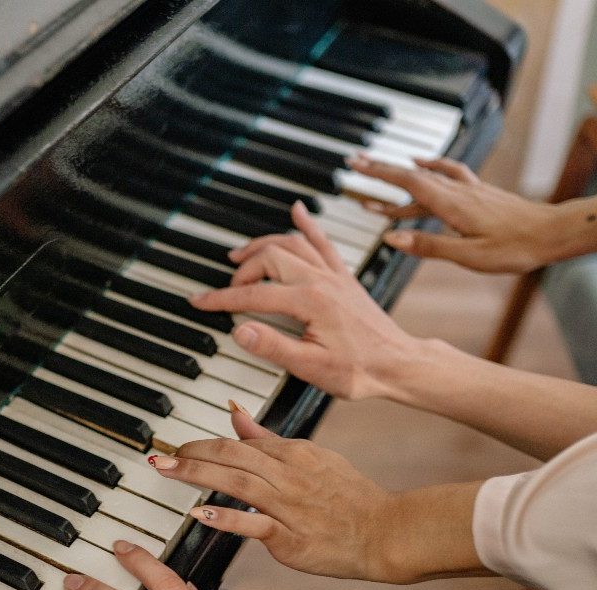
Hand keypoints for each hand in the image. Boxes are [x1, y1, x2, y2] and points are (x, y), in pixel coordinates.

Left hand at [156, 411, 394, 581]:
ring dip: (198, 475)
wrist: (387, 531)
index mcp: (293, 453)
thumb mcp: (310, 456)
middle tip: (160, 456)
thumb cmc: (350, 496)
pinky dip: (227, 517)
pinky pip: (255, 524)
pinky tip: (200, 512)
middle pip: (232, 457)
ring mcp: (290, 506)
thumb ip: (267, 437)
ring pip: (238, 483)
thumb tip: (234, 411)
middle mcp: (289, 475)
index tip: (176, 447)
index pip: (239, 443)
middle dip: (192, 454)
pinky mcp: (292, 538)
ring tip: (168, 471)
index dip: (203, 444)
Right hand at [191, 201, 421, 399]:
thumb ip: (273, 347)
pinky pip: (323, 241)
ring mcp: (335, 275)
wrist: (398, 364)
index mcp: (311, 301)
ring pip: (292, 243)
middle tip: (228, 290)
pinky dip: (307, 225)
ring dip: (262, 245)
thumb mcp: (311, 367)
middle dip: (242, 271)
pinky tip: (297, 211)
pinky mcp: (344, 277)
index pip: (254, 296)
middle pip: (270, 258)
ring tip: (240, 256)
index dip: (222, 299)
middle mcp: (323, 280)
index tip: (200, 302)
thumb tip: (240, 330)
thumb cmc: (360, 370)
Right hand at [350, 156, 560, 272]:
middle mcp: (458, 192)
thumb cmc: (515, 247)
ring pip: (428, 176)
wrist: (553, 233)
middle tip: (355, 163)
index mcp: (451, 206)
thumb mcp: (468, 255)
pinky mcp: (478, 193)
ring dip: (400, 171)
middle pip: (412, 174)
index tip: (356, 166)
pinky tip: (423, 163)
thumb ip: (428, 246)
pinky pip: (448, 173)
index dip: (379, 174)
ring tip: (377, 171)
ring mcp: (469, 190)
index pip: (408, 183)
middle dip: (381, 169)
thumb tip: (392, 238)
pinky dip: (431, 166)